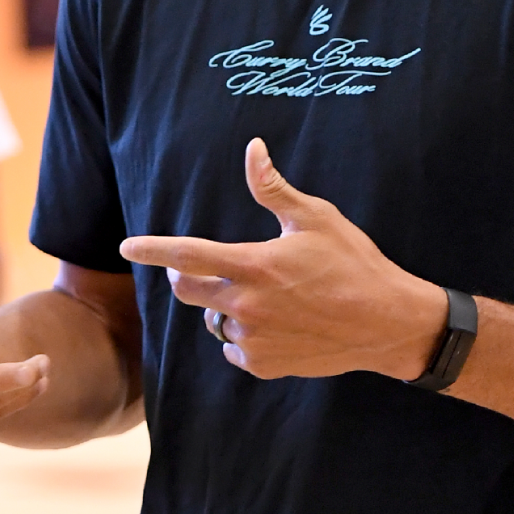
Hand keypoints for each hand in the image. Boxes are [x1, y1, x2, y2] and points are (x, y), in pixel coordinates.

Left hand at [119, 138, 446, 380]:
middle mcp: (246, 306)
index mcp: (253, 265)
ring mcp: (254, 340)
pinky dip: (245, 337)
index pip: (187, 255)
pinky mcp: (265, 365)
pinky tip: (277, 324)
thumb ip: (273, 188)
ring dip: (225, 307)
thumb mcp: (315, 218)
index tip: (127, 246)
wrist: (386, 323)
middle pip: (187, 292)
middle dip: (187, 276)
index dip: (152, 249)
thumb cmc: (353, 263)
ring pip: (215, 321)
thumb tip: (252, 149)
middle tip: (205, 267)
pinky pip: (235, 350)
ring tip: (266, 296)